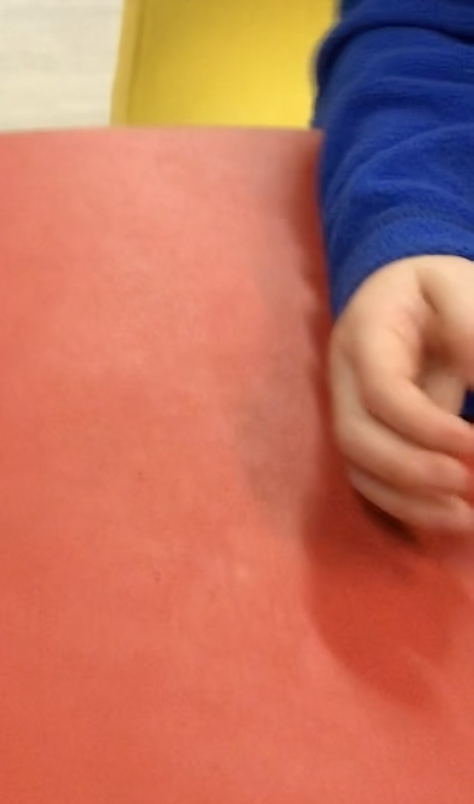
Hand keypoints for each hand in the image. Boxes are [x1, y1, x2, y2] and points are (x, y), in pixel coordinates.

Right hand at [328, 255, 473, 531]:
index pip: (379, 390)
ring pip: (357, 467)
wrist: (403, 290)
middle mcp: (343, 375)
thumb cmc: (435, 289)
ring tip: (466, 515)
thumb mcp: (457, 288)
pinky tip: (451, 515)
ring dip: (409, 501)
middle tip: (468, 481)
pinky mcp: (363, 433)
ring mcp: (347, 407)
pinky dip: (406, 507)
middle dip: (412, 470)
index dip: (425, 427)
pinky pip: (370, 480)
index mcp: (365, 333)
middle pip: (355, 436)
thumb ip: (469, 335)